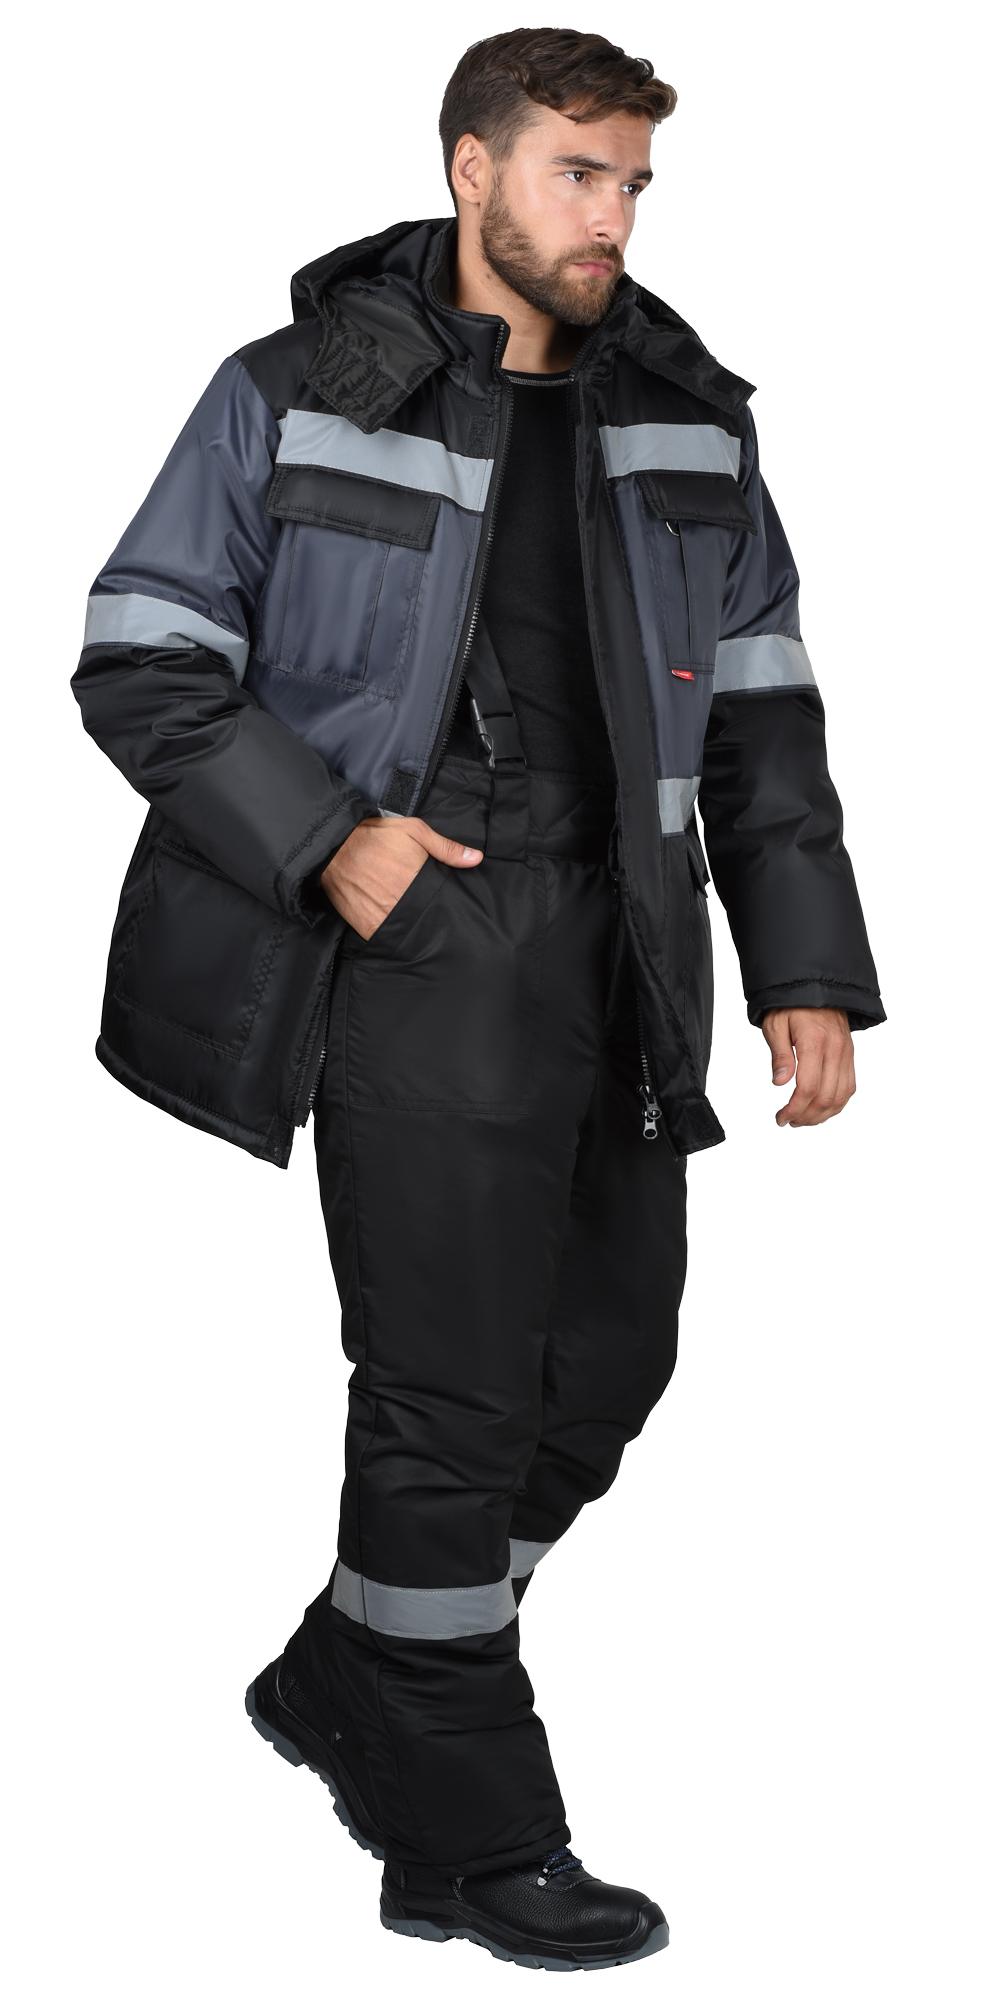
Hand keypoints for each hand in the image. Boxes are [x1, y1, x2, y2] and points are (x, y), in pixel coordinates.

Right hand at [320, 816, 482, 938]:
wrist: (333, 846)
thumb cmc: (375, 835)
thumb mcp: (414, 831)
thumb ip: (446, 848)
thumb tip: (477, 859)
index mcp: (417, 879)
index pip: (441, 902)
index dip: (444, 905)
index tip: (445, 905)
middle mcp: (401, 900)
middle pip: (426, 919)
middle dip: (429, 916)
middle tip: (426, 911)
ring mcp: (383, 915)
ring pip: (408, 931)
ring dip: (412, 928)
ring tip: (411, 919)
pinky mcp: (366, 925)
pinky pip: (385, 938)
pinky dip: (391, 935)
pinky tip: (393, 926)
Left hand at [762, 1007, 855, 1127]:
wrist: (816, 985)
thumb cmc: (792, 1004)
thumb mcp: (775, 1025)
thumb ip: (779, 1055)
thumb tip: (780, 1083)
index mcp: (814, 1041)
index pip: (808, 1087)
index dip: (794, 1109)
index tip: (781, 1117)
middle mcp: (836, 1049)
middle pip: (826, 1097)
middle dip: (806, 1116)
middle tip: (788, 1121)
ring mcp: (846, 1053)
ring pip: (841, 1097)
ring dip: (822, 1115)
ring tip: (803, 1119)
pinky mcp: (850, 1055)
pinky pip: (849, 1087)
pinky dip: (837, 1104)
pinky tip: (821, 1109)